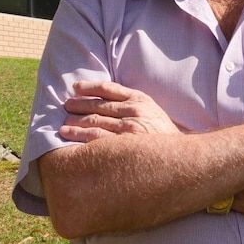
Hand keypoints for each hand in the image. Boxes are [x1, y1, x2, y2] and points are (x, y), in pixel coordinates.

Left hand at [59, 81, 179, 141]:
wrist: (180, 156)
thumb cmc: (163, 133)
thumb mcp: (153, 110)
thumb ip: (134, 102)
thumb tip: (108, 99)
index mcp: (140, 100)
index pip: (109, 89)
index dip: (90, 86)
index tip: (76, 87)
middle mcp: (133, 111)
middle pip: (98, 105)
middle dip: (79, 104)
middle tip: (65, 105)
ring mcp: (127, 129)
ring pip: (94, 121)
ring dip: (75, 120)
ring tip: (63, 122)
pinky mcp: (122, 146)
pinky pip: (95, 139)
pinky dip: (79, 135)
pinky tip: (67, 134)